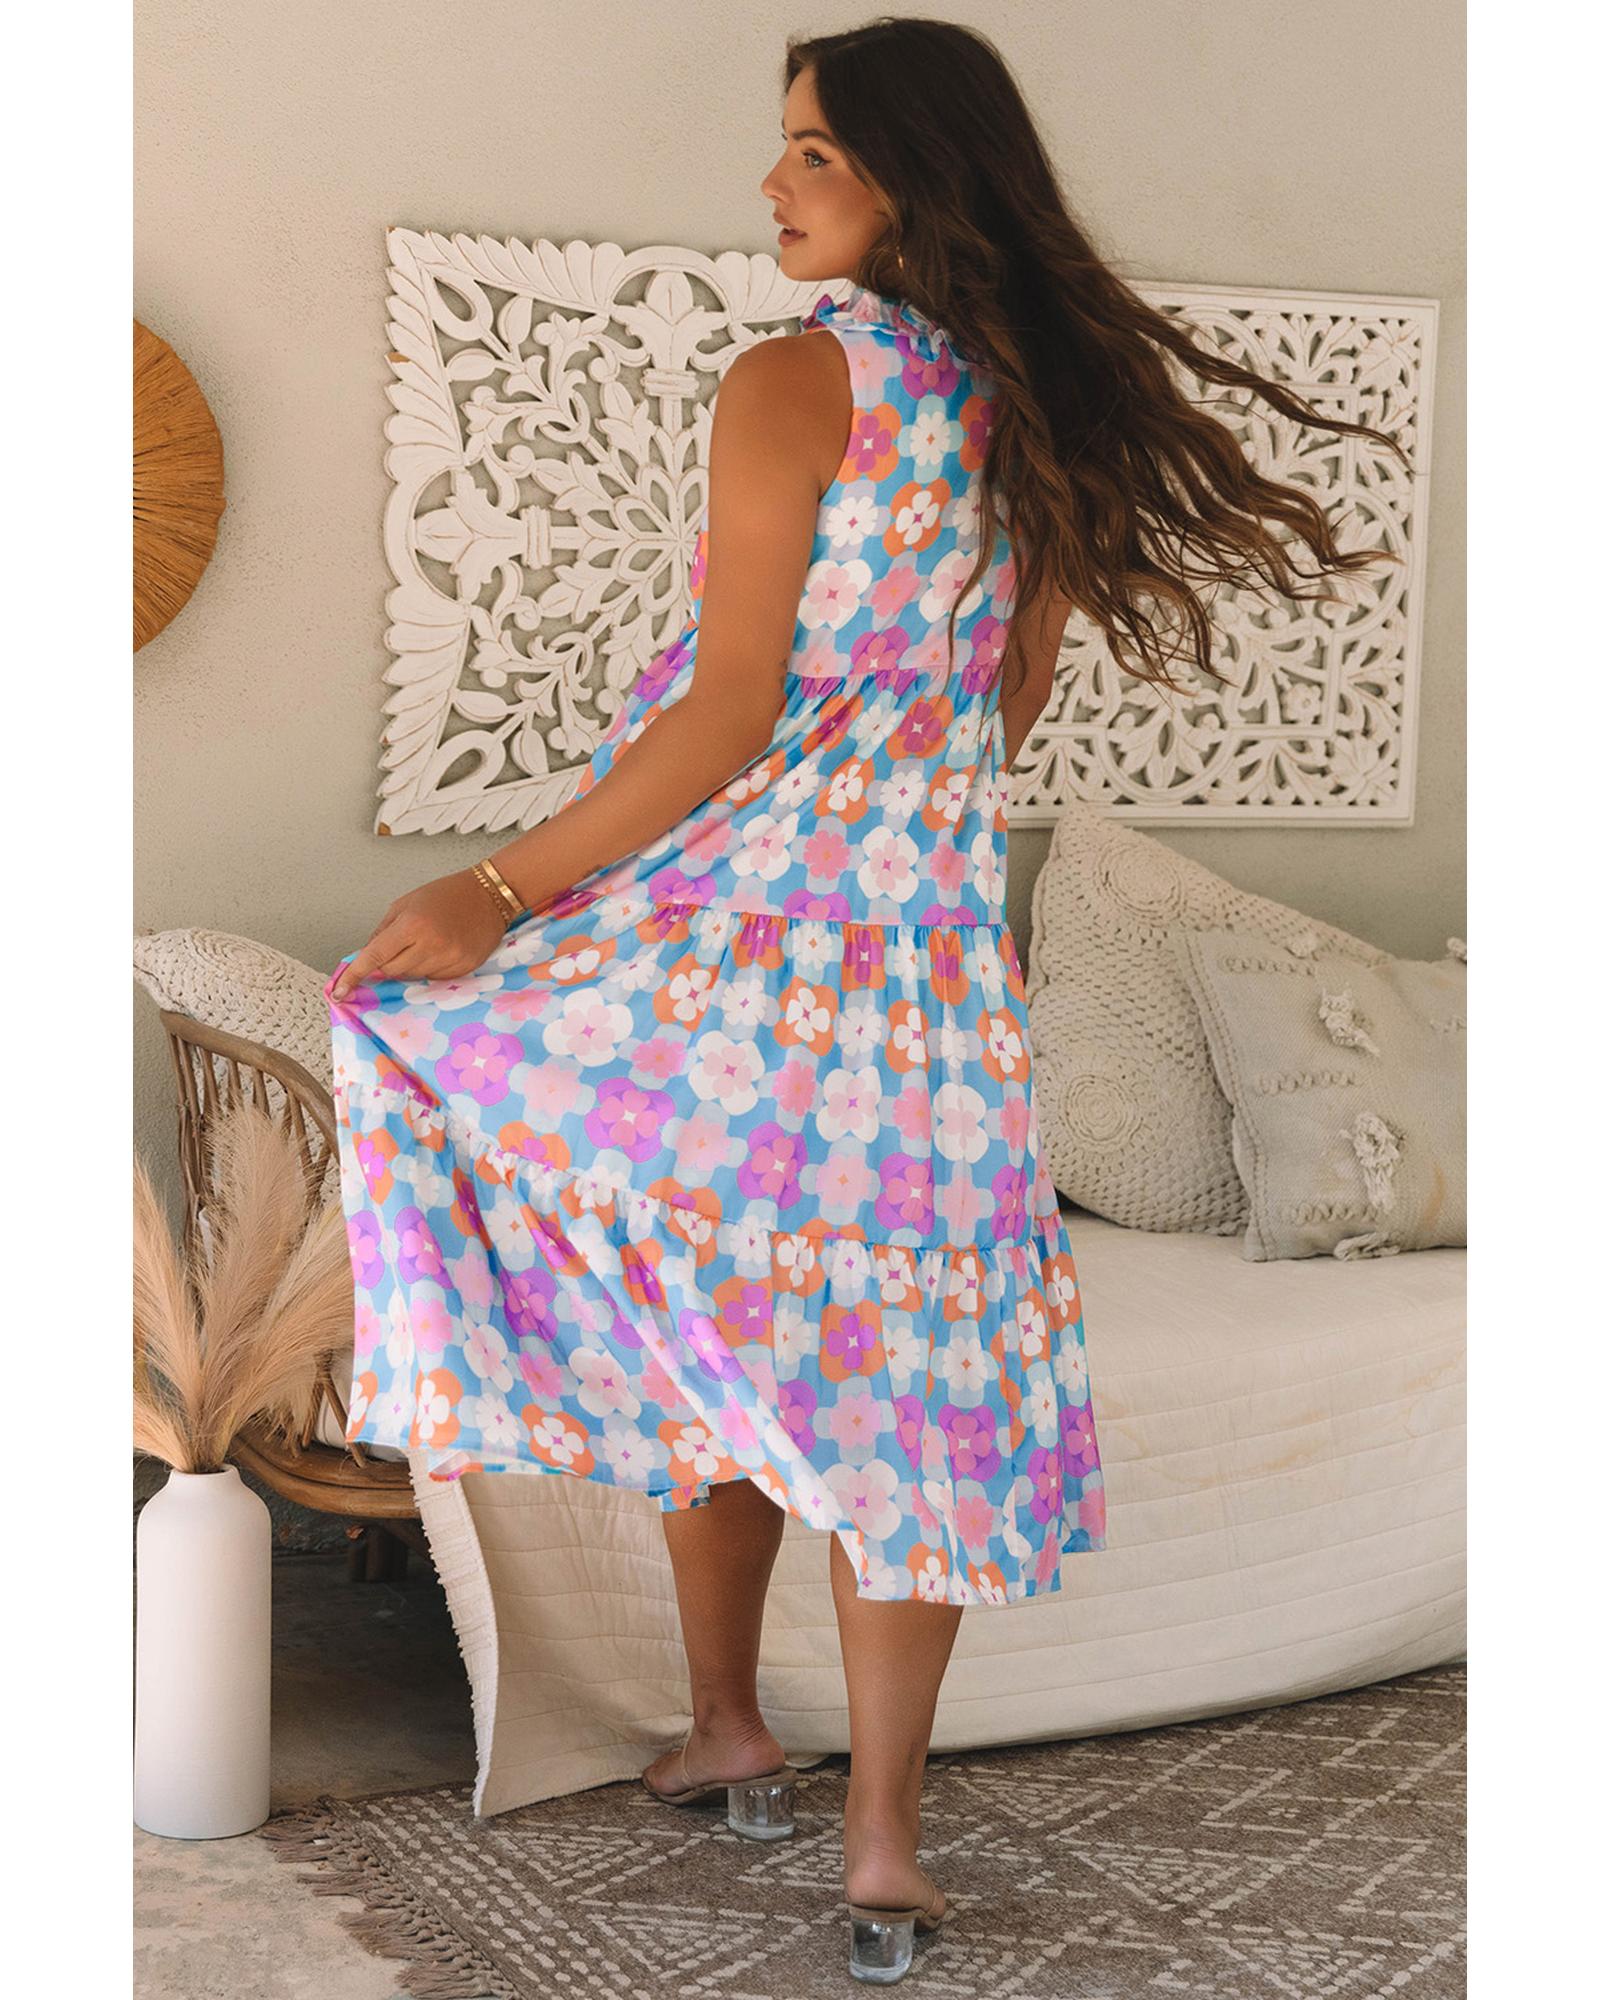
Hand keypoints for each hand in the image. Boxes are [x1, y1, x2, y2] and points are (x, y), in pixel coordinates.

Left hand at [327, 870, 509, 1001]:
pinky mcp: (463, 968)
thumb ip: (382, 932)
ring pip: (412, 977)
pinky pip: (433, 979)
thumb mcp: (405, 904)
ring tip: (425, 943)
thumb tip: (365, 958)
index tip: (339, 991)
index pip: (375, 956)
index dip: (354, 975)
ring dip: (409, 965)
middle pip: (392, 971)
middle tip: (400, 945)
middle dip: (387, 963)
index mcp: (412, 925)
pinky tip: (439, 950)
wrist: (490, 895)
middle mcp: (431, 945)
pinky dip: (429, 968)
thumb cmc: (445, 894)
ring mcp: (449, 959)